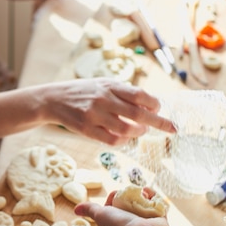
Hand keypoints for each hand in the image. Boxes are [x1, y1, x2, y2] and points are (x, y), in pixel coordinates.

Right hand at [43, 78, 174, 145]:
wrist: (53, 99)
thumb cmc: (82, 91)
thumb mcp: (102, 84)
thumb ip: (123, 92)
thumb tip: (149, 104)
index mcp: (109, 86)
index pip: (140, 95)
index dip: (155, 104)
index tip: (159, 109)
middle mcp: (103, 100)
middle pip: (138, 114)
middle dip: (159, 122)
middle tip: (172, 128)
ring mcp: (94, 115)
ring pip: (127, 129)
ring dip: (139, 132)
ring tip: (141, 131)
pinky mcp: (87, 130)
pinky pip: (112, 140)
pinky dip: (123, 141)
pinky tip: (125, 138)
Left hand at [74, 189, 170, 225]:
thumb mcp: (100, 215)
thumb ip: (89, 210)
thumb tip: (76, 209)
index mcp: (117, 219)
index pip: (115, 201)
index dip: (114, 195)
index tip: (115, 196)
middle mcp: (131, 218)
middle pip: (129, 198)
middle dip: (129, 193)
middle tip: (130, 194)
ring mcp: (145, 217)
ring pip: (143, 199)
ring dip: (141, 193)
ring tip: (141, 193)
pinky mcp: (158, 216)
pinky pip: (156, 201)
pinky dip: (153, 196)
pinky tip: (148, 194)